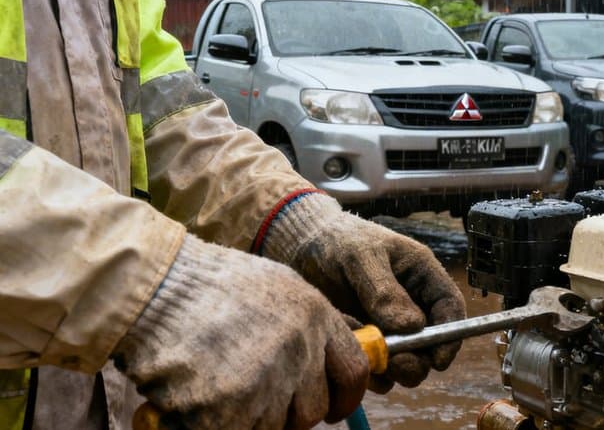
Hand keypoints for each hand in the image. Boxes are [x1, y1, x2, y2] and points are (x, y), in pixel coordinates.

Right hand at [112, 234, 367, 428]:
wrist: (152, 287)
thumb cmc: (205, 284)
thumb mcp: (276, 287)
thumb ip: (306, 326)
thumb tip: (322, 362)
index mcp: (316, 315)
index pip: (353, 372)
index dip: (344, 397)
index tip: (332, 408)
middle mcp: (300, 348)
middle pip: (313, 409)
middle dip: (289, 413)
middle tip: (258, 399)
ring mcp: (268, 382)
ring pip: (275, 427)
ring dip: (250, 418)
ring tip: (220, 386)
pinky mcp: (233, 411)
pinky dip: (217, 425)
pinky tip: (200, 399)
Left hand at [261, 194, 465, 391]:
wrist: (300, 248)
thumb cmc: (337, 241)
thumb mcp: (361, 258)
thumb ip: (385, 291)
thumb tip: (413, 326)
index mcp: (421, 275)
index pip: (450, 309)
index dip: (451, 336)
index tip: (438, 360)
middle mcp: (411, 304)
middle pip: (430, 346)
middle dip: (416, 361)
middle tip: (393, 363)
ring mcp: (389, 326)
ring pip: (404, 363)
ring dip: (386, 365)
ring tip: (358, 345)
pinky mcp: (367, 341)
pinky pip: (375, 366)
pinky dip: (362, 364)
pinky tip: (344, 342)